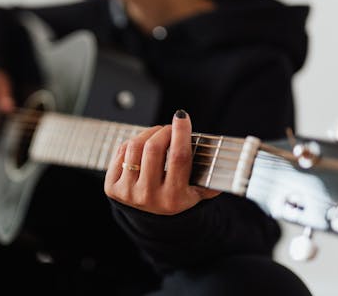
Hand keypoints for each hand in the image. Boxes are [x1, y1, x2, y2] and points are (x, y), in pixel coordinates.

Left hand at [105, 110, 219, 214]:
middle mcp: (149, 197)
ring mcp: (128, 193)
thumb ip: (211, 179)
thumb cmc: (178, 198)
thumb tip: (225, 161)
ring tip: (157, 135)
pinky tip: (142, 147)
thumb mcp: (198, 194)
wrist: (153, 221)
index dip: (181, 133)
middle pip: (154, 148)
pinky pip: (121, 152)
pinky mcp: (112, 188)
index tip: (182, 116)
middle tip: (169, 128)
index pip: (178, 157)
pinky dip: (133, 144)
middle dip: (163, 131)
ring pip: (135, 147)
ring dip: (148, 134)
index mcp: (174, 198)